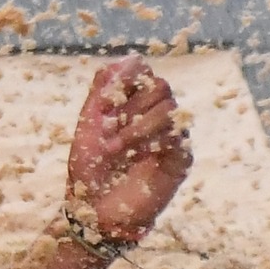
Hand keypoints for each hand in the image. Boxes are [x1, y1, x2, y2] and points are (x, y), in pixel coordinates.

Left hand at [64, 58, 192, 243]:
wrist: (96, 209)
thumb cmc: (90, 168)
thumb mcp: (88, 125)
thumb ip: (102, 91)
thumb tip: (122, 59)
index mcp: (132, 104)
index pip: (143, 72)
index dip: (129, 77)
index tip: (108, 97)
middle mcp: (154, 116)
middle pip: (161, 87)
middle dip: (131, 105)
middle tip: (106, 129)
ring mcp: (171, 137)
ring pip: (170, 110)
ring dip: (137, 127)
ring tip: (114, 148)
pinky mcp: (181, 159)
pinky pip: (179, 138)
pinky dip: (154, 142)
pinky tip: (136, 156)